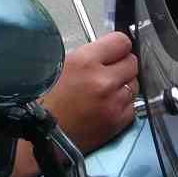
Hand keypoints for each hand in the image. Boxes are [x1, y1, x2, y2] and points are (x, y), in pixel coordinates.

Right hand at [40, 31, 137, 153]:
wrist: (42, 134)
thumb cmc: (44, 101)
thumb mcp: (61, 65)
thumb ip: (88, 55)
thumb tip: (107, 52)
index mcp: (85, 62)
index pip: (121, 42)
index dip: (118, 45)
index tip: (115, 50)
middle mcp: (103, 81)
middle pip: (132, 62)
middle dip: (122, 64)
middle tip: (110, 70)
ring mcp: (114, 102)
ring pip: (135, 83)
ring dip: (124, 84)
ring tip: (106, 90)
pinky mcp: (118, 121)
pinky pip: (132, 104)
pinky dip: (124, 103)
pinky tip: (108, 104)